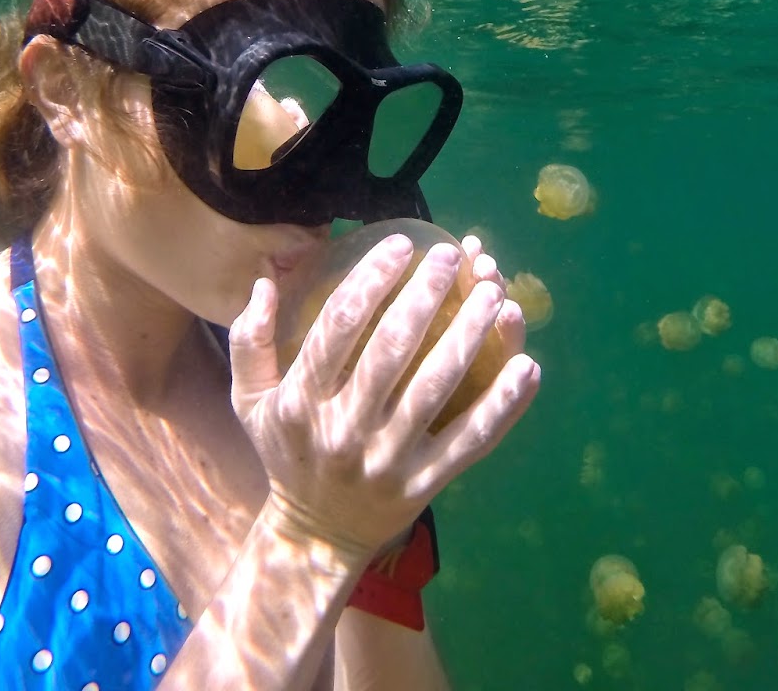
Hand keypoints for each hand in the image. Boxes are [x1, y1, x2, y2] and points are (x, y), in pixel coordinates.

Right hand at [229, 234, 539, 558]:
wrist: (317, 533)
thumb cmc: (288, 451)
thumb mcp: (251, 401)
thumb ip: (250, 341)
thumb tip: (265, 280)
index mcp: (301, 400)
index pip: (338, 326)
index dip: (371, 278)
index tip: (402, 243)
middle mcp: (345, 429)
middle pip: (393, 350)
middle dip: (427, 295)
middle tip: (454, 256)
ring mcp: (389, 459)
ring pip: (437, 388)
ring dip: (470, 335)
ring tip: (495, 292)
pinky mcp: (426, 483)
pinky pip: (471, 439)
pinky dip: (504, 404)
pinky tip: (528, 366)